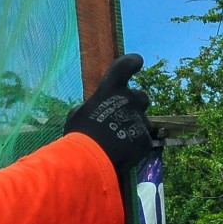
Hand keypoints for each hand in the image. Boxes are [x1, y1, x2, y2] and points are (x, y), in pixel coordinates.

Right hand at [63, 54, 153, 171]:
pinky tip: (123, 155)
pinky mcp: (145, 139)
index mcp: (110, 89)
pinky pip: (143, 140)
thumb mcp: (76, 116)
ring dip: (134, 128)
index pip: (125, 66)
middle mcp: (129, 100)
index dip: (132, 62)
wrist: (92, 161)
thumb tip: (90, 109)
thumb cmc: (78, 136)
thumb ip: (89, 108)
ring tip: (120, 142)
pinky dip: (135, 146)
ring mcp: (140, 120)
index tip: (137, 62)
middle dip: (135, 105)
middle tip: (124, 118)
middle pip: (142, 97)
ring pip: (143, 121)